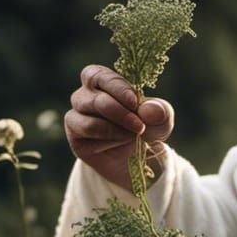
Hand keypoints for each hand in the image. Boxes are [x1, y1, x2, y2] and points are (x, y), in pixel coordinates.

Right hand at [65, 65, 174, 189]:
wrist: (138, 161)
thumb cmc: (146, 131)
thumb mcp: (161, 121)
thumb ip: (160, 112)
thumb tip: (151, 110)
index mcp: (102, 82)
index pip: (98, 75)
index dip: (116, 87)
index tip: (135, 102)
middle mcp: (85, 96)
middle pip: (95, 98)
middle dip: (120, 113)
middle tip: (139, 126)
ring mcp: (76, 115)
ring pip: (89, 119)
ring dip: (115, 129)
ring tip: (132, 135)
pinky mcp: (75, 135)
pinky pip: (87, 132)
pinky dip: (108, 138)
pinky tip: (119, 141)